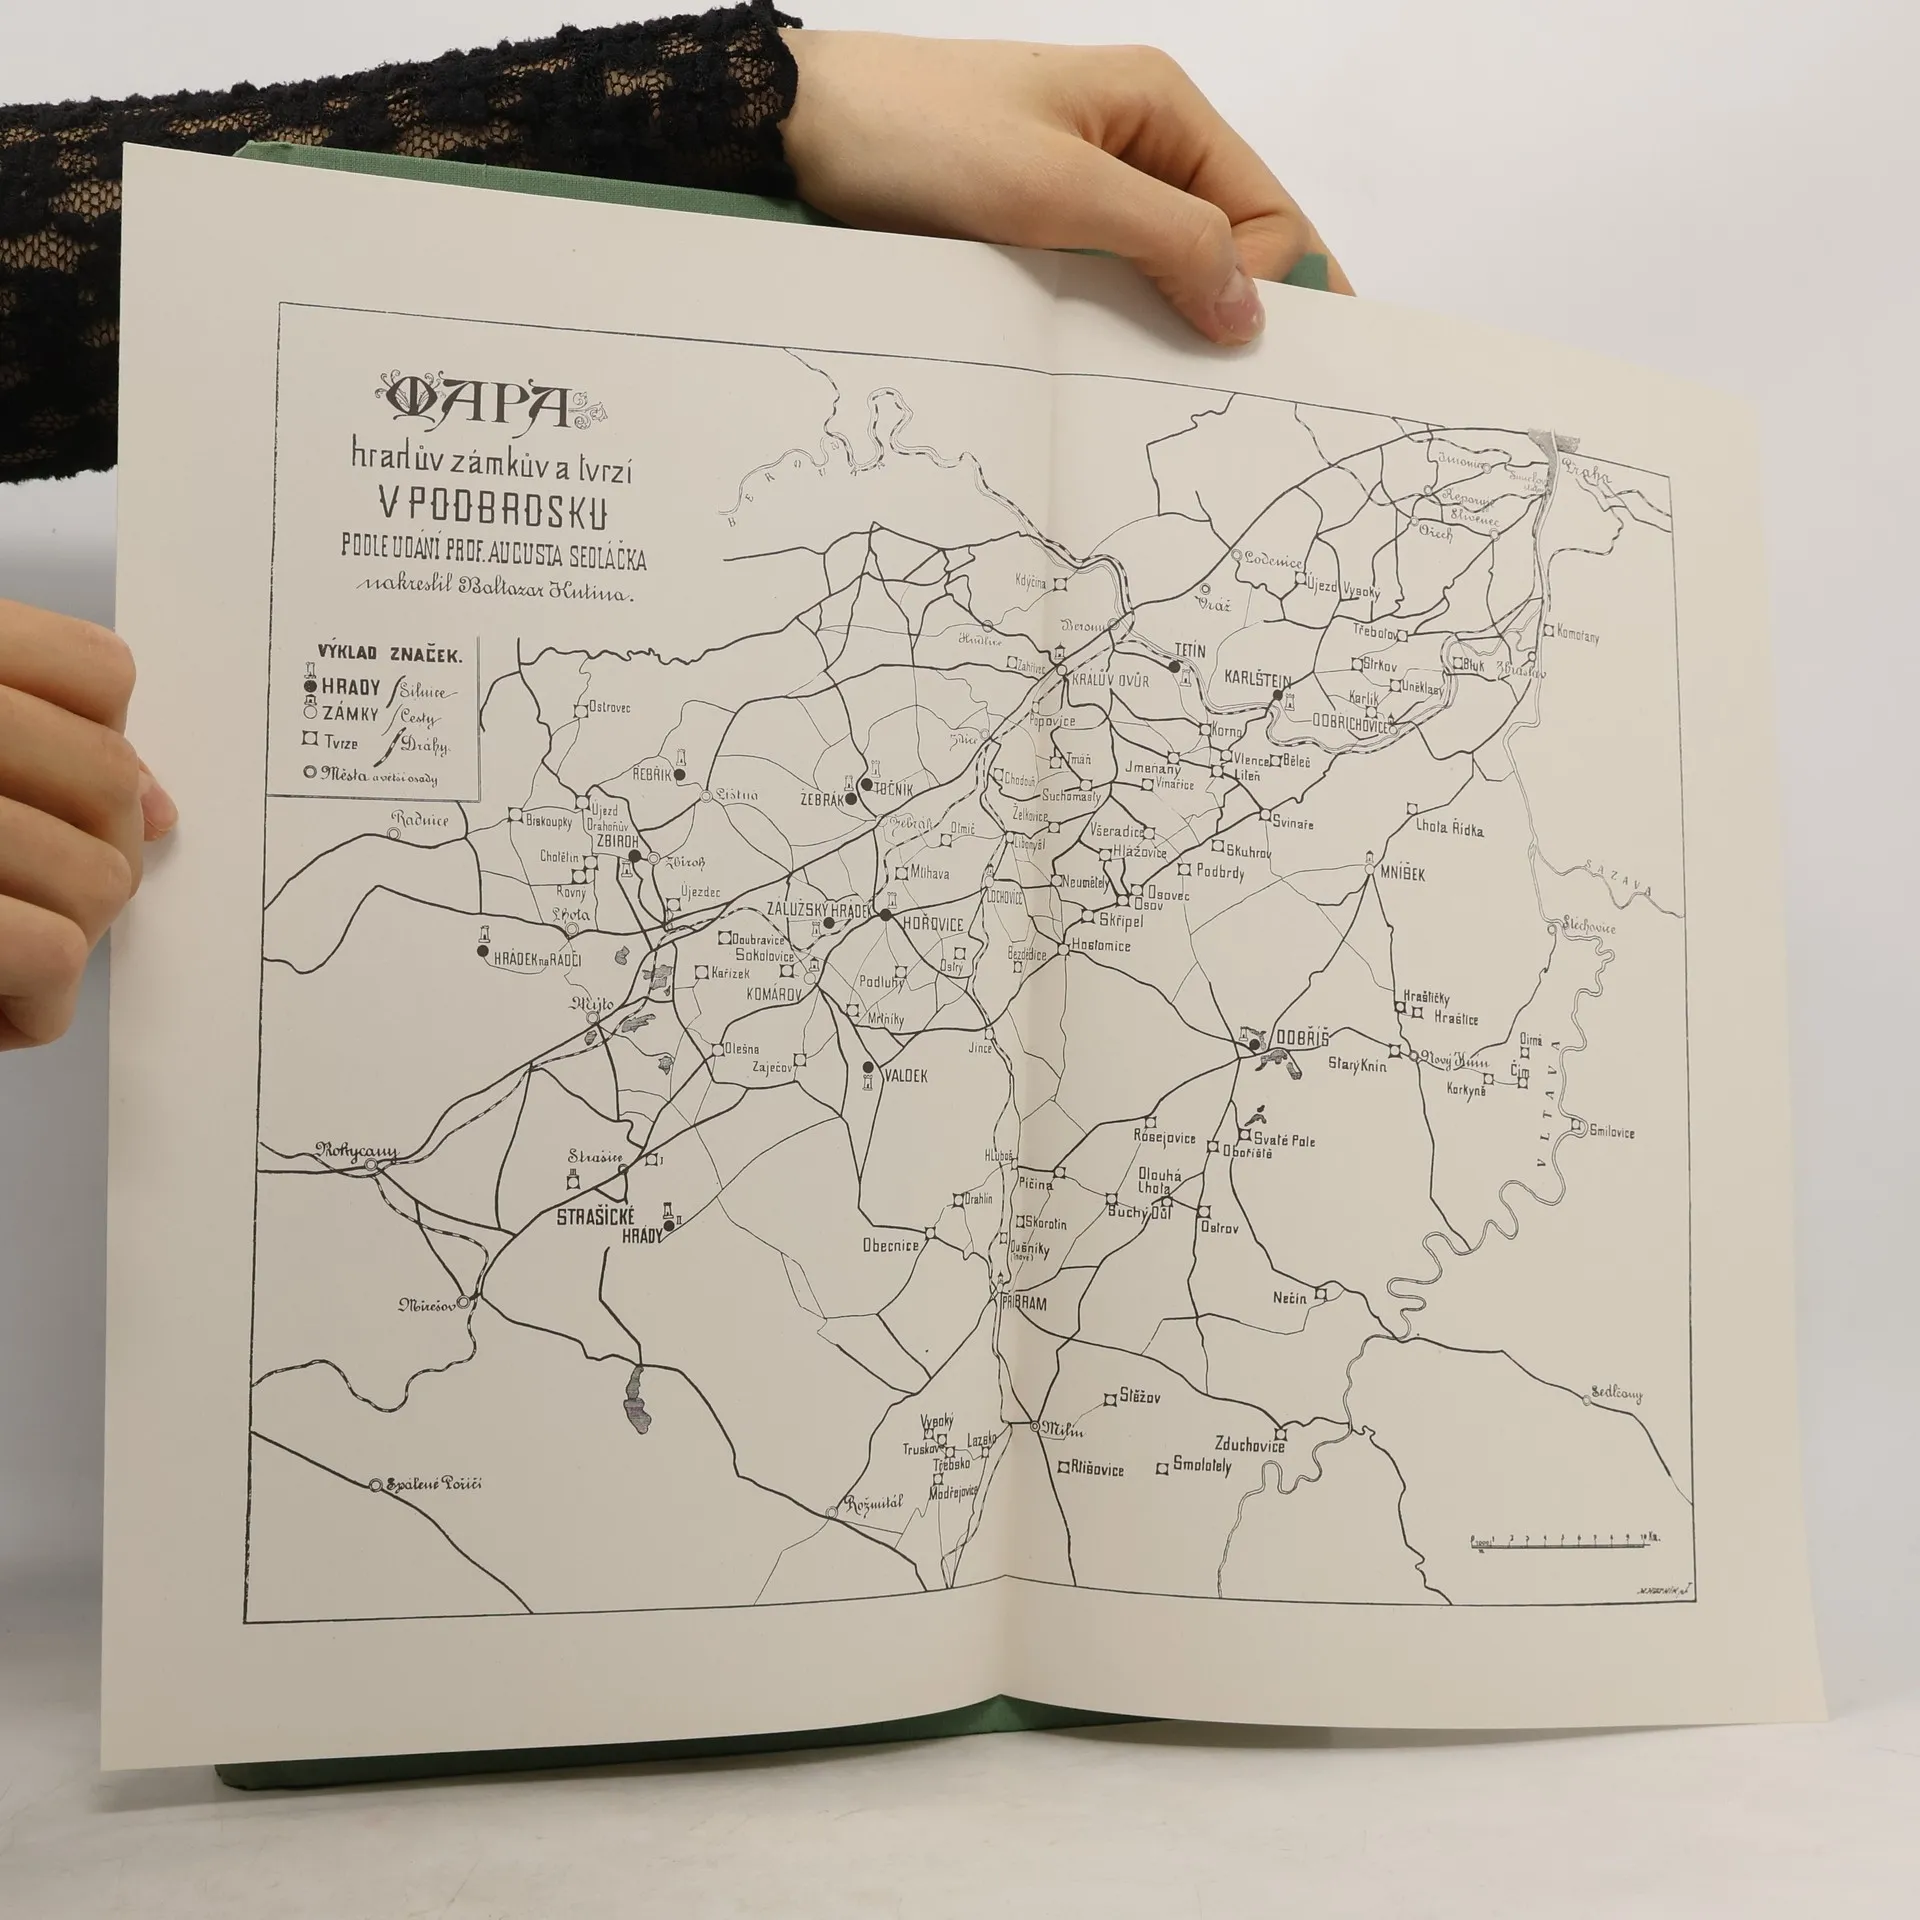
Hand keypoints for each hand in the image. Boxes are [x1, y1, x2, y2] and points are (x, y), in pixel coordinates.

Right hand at [0, 601, 175, 1048]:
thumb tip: (159, 807)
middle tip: (16, 894)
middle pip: (109, 780)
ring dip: (61, 932)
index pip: (94, 670)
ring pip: (100, 875)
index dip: (100, 743)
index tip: (61, 797)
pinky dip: (27, 999)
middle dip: (93, 853)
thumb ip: (41, 755)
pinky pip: (54, 950)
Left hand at [780, 32, 1351, 345]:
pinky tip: (1115, 376)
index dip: (1271, 283)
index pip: (1267, 207)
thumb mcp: (1053, 189)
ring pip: (1167, 271)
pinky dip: (1121, 327)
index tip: (1246, 359)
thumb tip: (1252, 311)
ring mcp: (1088, 186)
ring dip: (1176, 329)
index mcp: (1161, 108)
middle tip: (1236, 404)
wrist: (803, 127)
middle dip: (1237, 313)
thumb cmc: (923, 139)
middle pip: (1228, 241)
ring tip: (1173, 399)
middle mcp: (1138, 141)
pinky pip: (1108, 283)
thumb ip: (1164, 239)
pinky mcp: (1041, 226)